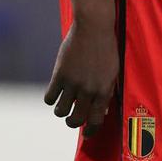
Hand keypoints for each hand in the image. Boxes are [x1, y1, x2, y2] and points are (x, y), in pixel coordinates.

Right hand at [44, 19, 118, 135]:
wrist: (94, 27)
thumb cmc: (106, 49)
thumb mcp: (112, 71)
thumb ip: (106, 92)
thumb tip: (102, 112)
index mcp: (104, 90)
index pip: (96, 120)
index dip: (91, 131)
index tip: (87, 134)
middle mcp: (89, 90)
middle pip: (76, 120)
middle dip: (73, 123)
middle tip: (72, 119)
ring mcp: (73, 82)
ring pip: (60, 111)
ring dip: (61, 111)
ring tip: (64, 104)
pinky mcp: (60, 74)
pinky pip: (49, 98)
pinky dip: (51, 98)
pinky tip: (55, 92)